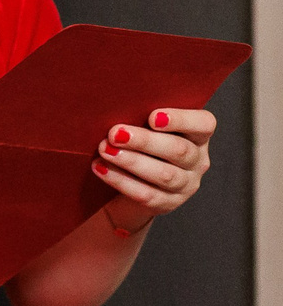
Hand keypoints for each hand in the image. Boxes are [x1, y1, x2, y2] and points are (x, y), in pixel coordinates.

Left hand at [95, 107, 215, 232]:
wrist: (128, 187)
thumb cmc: (136, 145)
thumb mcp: (145, 129)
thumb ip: (140, 116)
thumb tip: (116, 102)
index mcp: (197, 136)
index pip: (204, 124)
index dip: (181, 120)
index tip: (152, 117)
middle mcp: (198, 161)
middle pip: (178, 150)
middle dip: (144, 141)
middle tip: (115, 133)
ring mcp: (185, 185)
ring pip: (164, 174)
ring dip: (131, 161)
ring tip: (105, 150)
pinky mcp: (167, 203)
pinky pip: (145, 194)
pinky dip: (120, 180)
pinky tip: (100, 168)